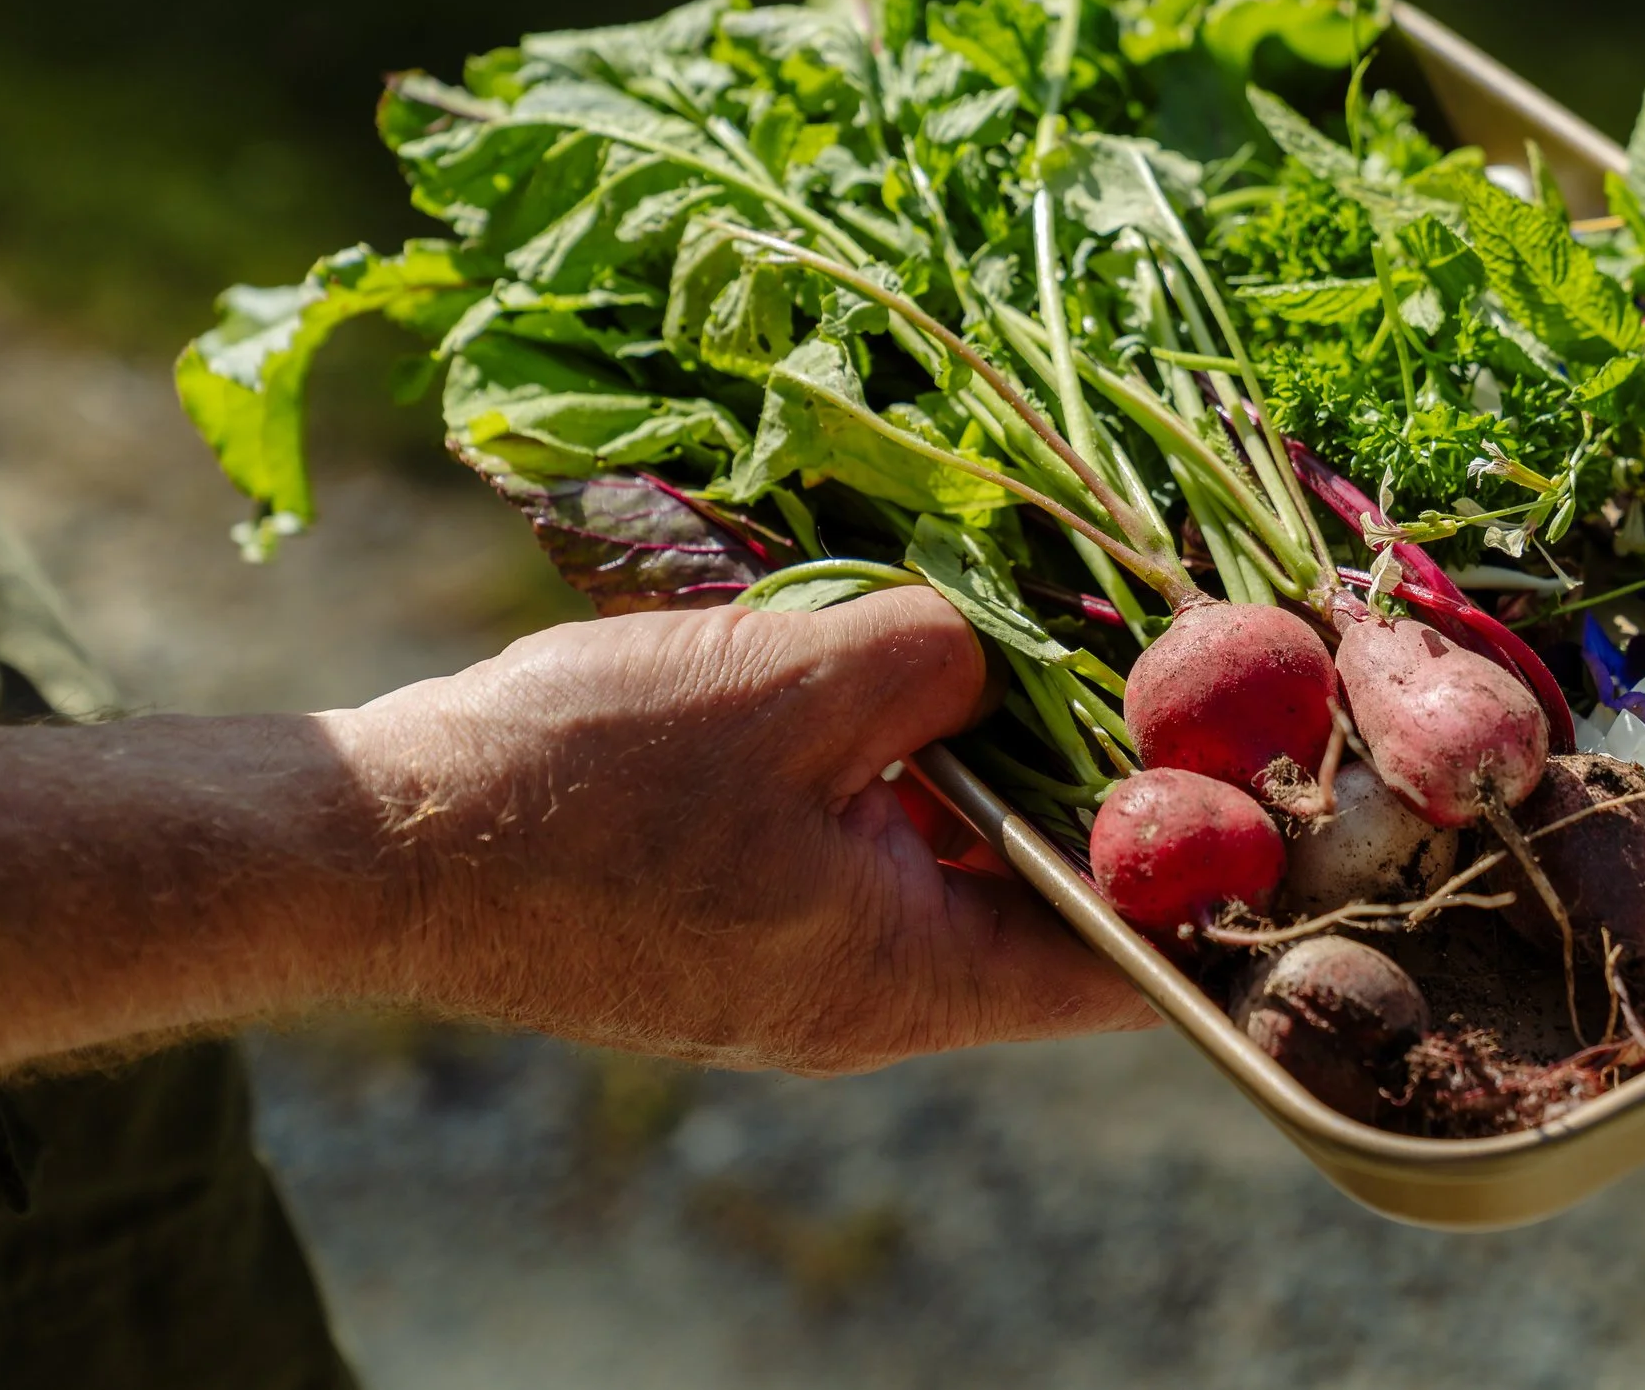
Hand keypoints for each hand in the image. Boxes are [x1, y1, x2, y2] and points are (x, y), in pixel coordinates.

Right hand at [335, 588, 1152, 1072]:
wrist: (385, 842)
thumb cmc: (586, 780)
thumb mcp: (797, 684)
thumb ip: (939, 664)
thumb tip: (995, 658)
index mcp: (905, 981)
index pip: (1118, 965)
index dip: (1204, 880)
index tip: (1258, 779)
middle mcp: (864, 996)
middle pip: (1035, 904)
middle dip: (1091, 789)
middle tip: (1145, 675)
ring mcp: (792, 963)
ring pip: (943, 865)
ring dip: (983, 766)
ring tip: (1025, 648)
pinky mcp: (730, 916)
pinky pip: (856, 844)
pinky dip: (893, 768)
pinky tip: (893, 670)